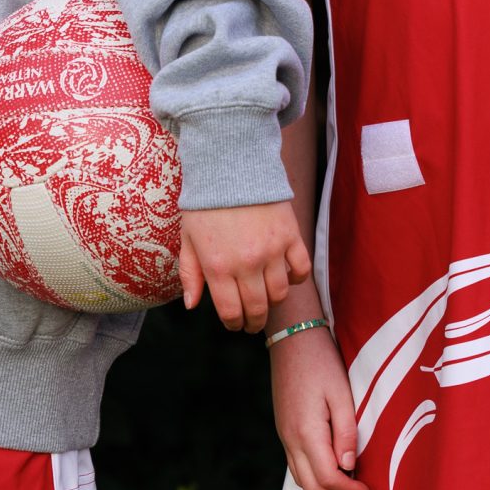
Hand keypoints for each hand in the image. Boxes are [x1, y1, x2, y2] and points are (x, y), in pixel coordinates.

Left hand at [178, 201, 309, 331]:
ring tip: (266, 298)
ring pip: (280, 293)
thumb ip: (190, 273)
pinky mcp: (290, 236)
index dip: (233, 323)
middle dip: (254, 321)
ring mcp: (271, 251)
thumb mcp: (187, 238)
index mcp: (218, 266)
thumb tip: (192, 305)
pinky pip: (301, 269)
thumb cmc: (205, 203)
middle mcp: (247, 264)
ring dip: (273, 301)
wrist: (230, 166)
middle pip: (258, 308)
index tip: (234, 324)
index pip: (231, 312)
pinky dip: (296, 278)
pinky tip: (287, 277)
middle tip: (252, 322)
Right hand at [272, 322, 369, 489]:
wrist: (292, 337)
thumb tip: (349, 467)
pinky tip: (333, 472)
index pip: (327, 478)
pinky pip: (296, 465)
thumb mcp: (342, 394)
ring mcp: (284, 434)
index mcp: (306, 431)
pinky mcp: (284, 429)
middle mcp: (290, 438)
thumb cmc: (321, 362)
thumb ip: (346, 433)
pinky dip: (314, 478)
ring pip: (301, 479)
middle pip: (311, 487)